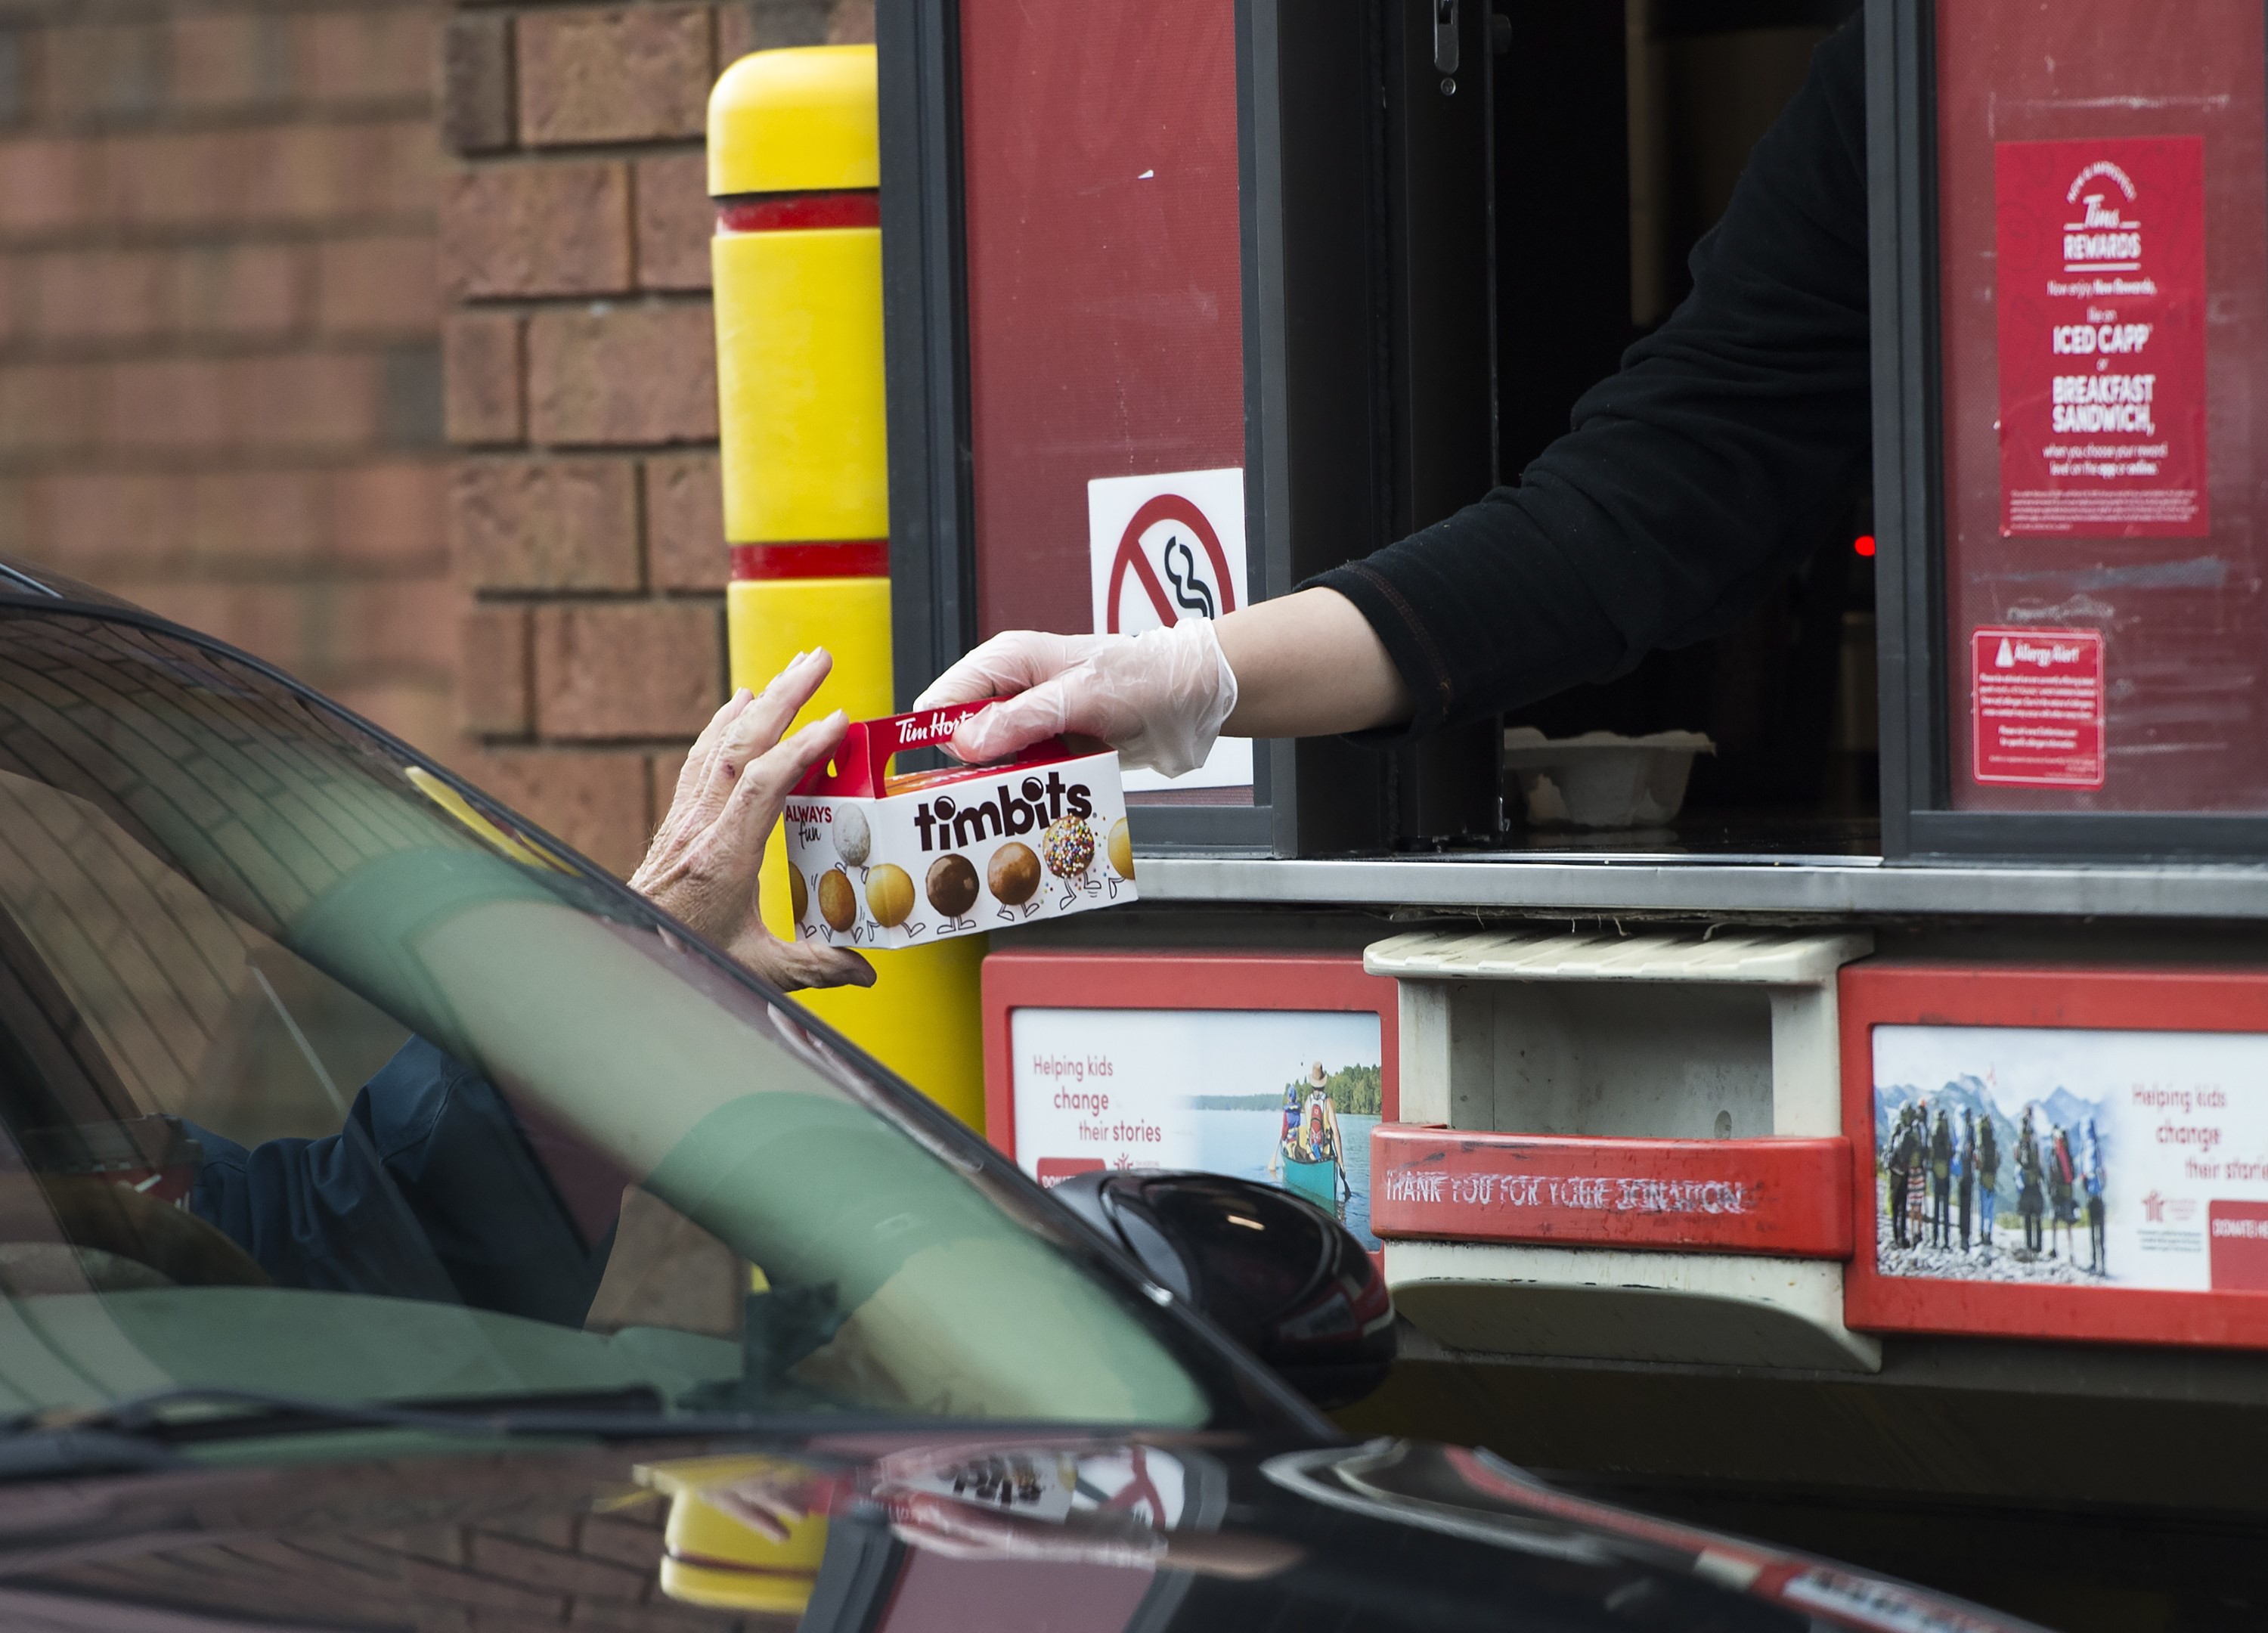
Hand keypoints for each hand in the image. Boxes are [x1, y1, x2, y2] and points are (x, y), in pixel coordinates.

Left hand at [630, 650, 874, 991]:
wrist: (625, 966)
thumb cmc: (684, 965)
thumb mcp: (759, 974)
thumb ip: (817, 967)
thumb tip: (866, 970)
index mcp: (723, 860)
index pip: (764, 784)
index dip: (804, 748)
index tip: (839, 721)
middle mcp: (699, 831)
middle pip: (741, 745)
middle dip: (783, 696)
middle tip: (818, 660)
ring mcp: (684, 823)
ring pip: (720, 744)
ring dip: (758, 702)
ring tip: (790, 670)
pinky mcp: (677, 825)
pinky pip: (701, 760)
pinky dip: (723, 725)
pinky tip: (738, 705)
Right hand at [912, 620, 1237, 775]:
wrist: (1191, 698)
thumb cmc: (1142, 679)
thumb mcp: (1079, 697)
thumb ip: (1021, 718)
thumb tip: (963, 741)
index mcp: (1007, 662)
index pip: (941, 700)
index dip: (929, 737)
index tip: (930, 777)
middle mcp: (1010, 691)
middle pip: (959, 737)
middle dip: (967, 771)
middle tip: (983, 800)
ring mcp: (1029, 721)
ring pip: (989, 763)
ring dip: (1002, 786)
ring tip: (1020, 804)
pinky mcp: (1048, 747)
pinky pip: (1022, 776)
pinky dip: (1029, 792)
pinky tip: (1043, 803)